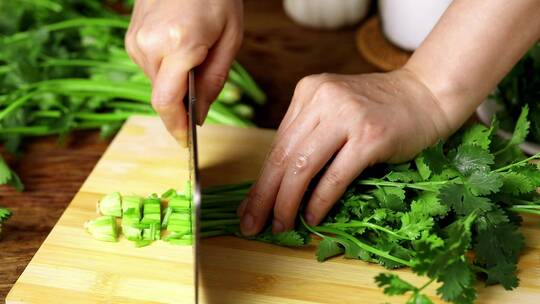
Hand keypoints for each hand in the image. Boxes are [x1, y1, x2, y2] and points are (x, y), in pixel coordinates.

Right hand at [125, 0, 242, 142]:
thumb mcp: (230, 39)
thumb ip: (214, 82)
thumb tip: (200, 116)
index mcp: (179, 44)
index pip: (167, 102)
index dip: (177, 127)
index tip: (186, 145)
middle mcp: (150, 44)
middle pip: (162, 96)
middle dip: (183, 103)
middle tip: (205, 83)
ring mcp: (136, 40)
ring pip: (156, 83)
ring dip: (176, 83)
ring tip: (196, 54)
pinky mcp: (131, 37)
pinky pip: (150, 67)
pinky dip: (167, 69)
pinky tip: (182, 48)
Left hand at [238, 69, 452, 235]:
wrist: (427, 94)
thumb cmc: (380, 109)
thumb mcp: (336, 110)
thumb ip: (309, 135)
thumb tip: (278, 183)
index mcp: (309, 92)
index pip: (277, 144)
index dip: (260, 180)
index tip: (248, 207)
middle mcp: (323, 99)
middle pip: (283, 156)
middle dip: (263, 196)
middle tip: (251, 224)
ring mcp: (347, 115)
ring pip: (302, 167)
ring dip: (286, 203)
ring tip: (279, 226)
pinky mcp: (370, 136)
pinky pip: (335, 176)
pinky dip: (320, 201)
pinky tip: (311, 218)